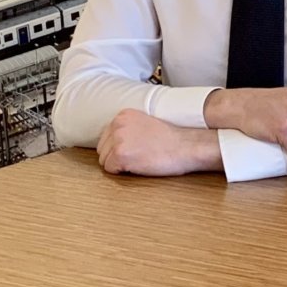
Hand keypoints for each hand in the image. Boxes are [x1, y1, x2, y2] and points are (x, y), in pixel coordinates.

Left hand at [97, 109, 220, 176]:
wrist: (184, 146)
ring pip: (104, 160)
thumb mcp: (145, 124)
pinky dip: (122, 172)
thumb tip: (112, 143)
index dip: (118, 147)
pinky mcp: (120, 155)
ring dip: (119, 164)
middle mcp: (117, 124)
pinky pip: (110, 170)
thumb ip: (127, 128)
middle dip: (115, 156)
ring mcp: (118, 139)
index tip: (133, 149)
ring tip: (139, 160)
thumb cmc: (170, 139)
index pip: (106, 137)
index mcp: (123, 115)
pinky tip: (138, 166)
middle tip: (137, 156)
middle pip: (102, 149)